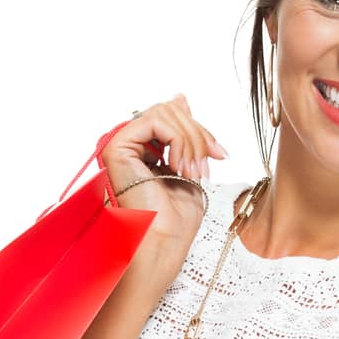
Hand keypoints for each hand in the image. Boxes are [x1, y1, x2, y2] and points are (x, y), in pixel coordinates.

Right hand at [98, 93, 227, 278]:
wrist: (165, 241)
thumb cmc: (176, 218)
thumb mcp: (190, 166)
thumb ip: (185, 134)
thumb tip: (180, 97)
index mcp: (144, 148)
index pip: (174, 117)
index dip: (201, 131)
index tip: (221, 154)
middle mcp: (129, 144)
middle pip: (170, 110)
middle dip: (198, 135)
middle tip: (209, 162)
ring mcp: (121, 145)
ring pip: (165, 112)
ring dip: (191, 141)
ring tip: (194, 171)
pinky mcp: (117, 147)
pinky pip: (154, 121)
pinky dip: (178, 140)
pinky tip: (180, 167)